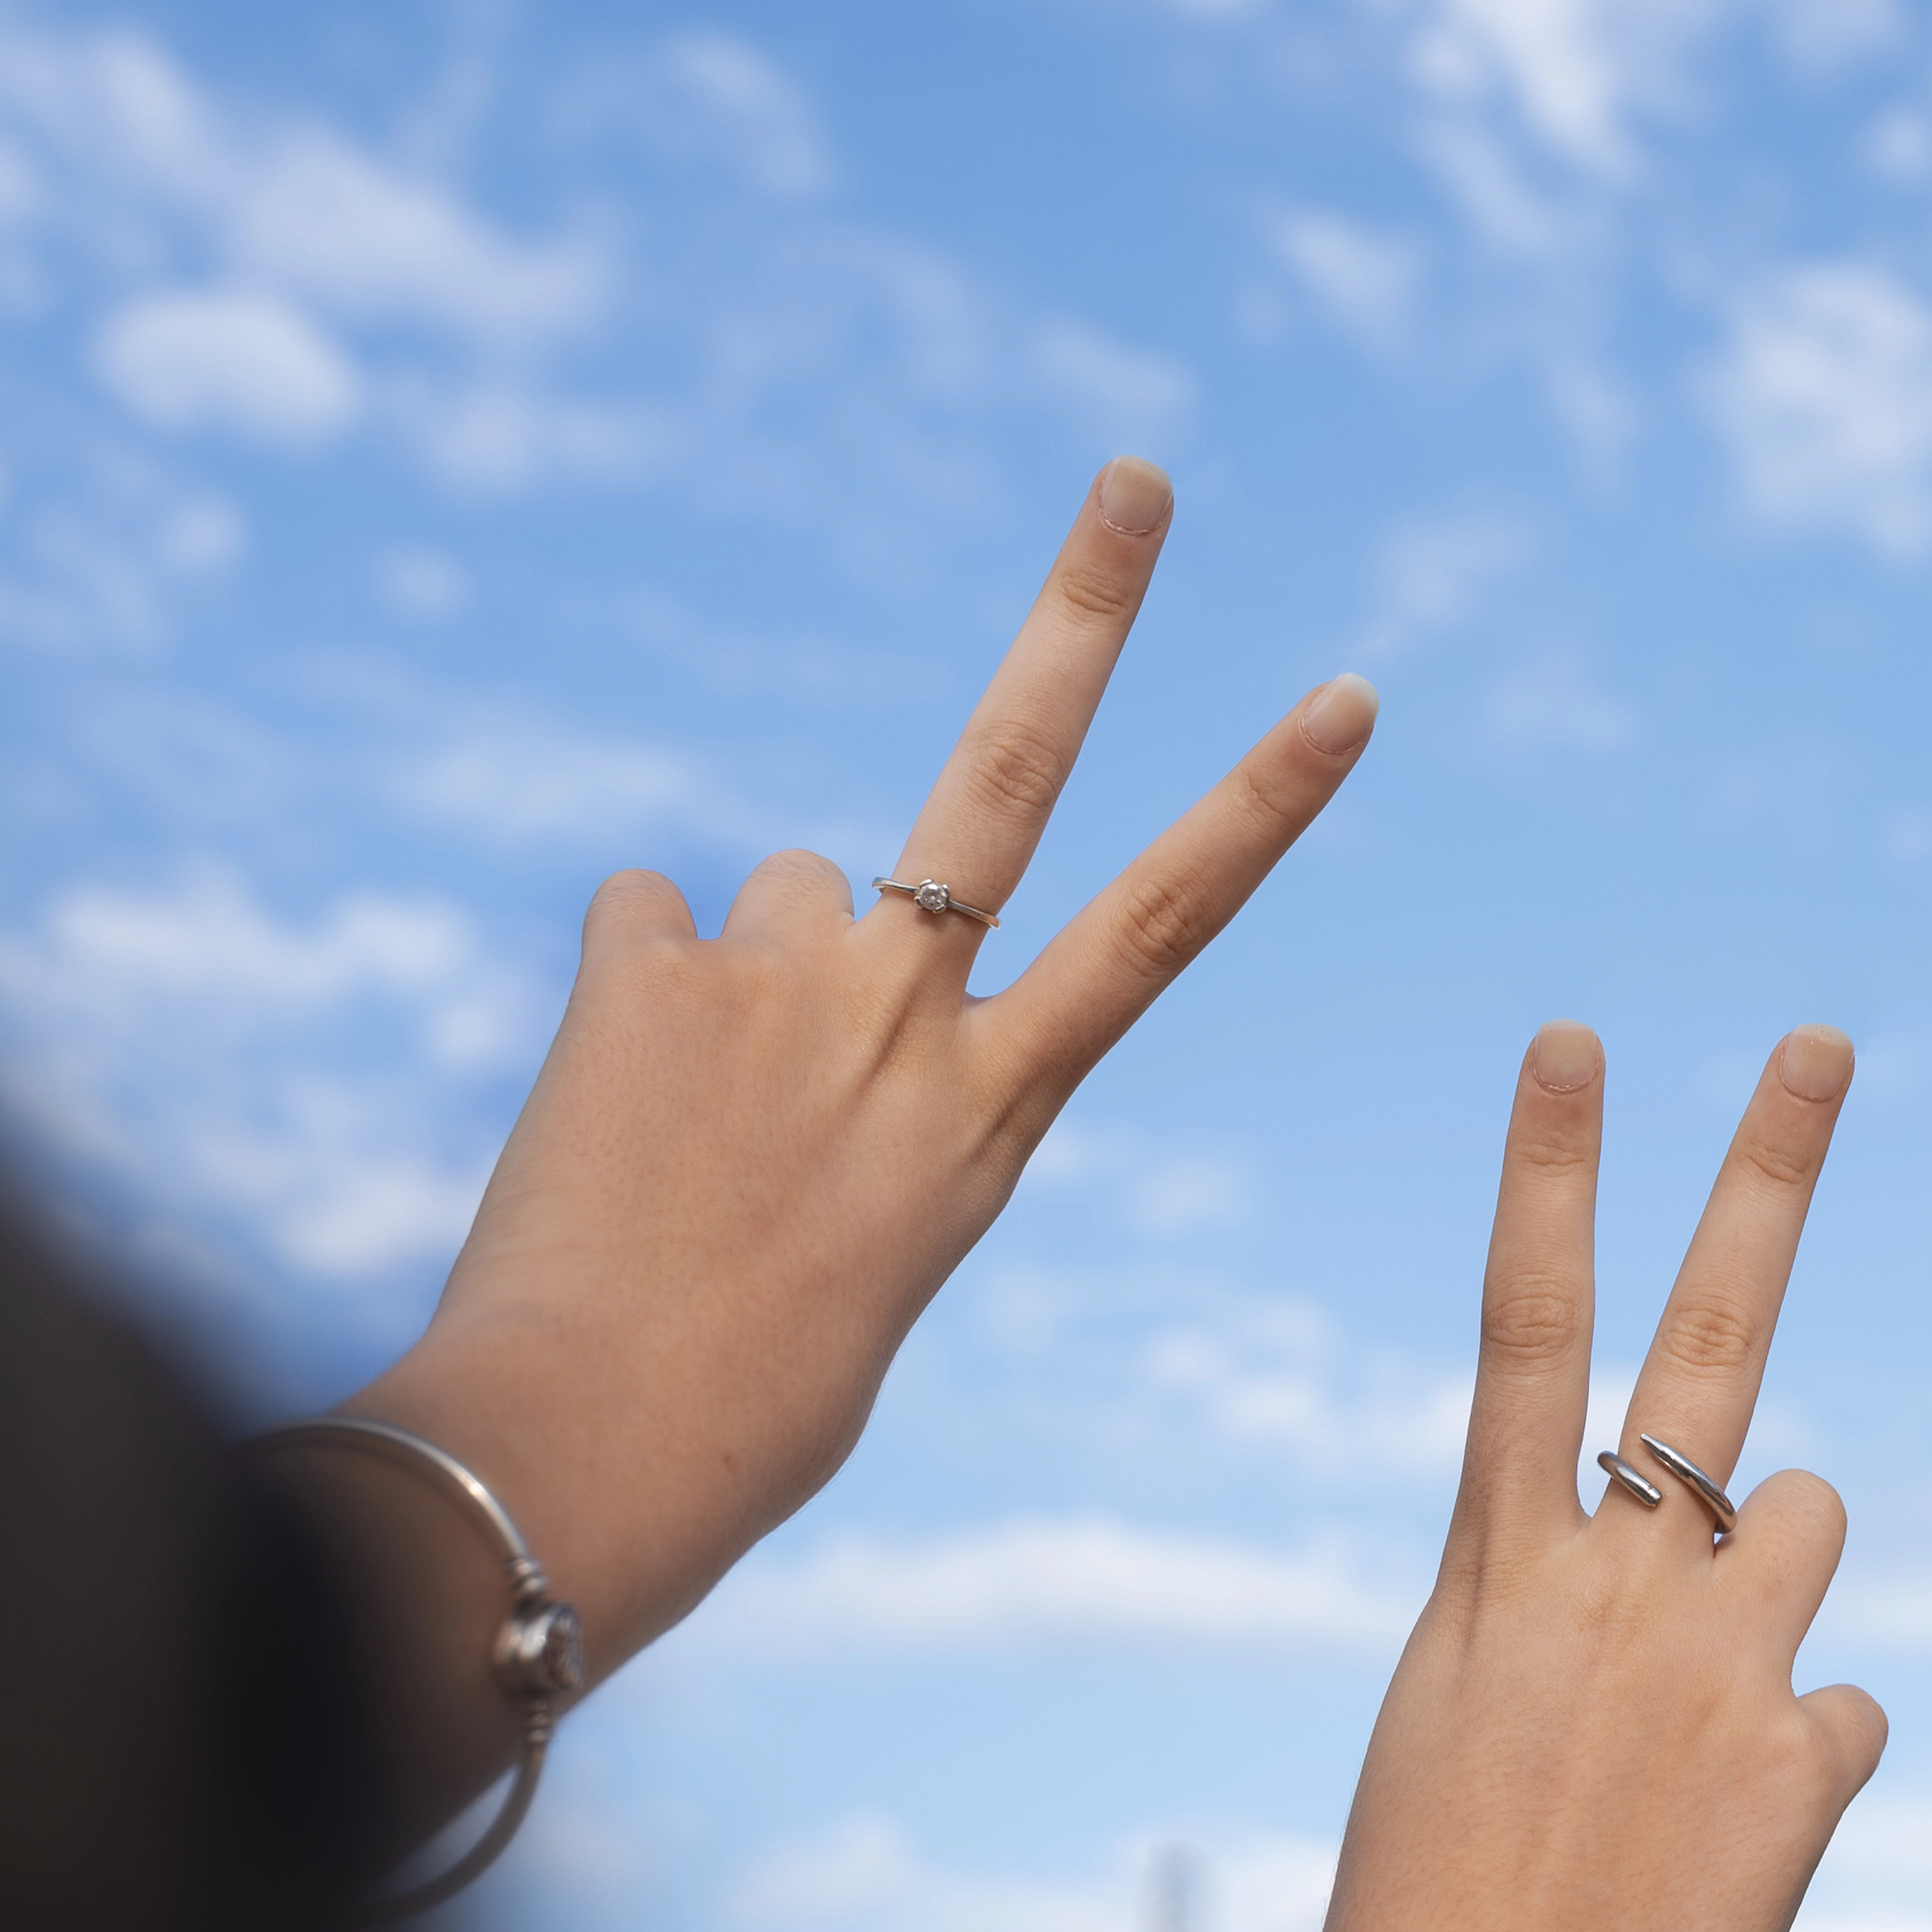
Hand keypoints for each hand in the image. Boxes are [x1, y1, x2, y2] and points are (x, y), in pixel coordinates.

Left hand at [324, 460, 1372, 1737]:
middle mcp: (908, 1017)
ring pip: (777, 895)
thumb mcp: (867, 1252)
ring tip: (690, 1122)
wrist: (584, 1455)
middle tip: (1136, 476)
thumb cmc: (741, 1407)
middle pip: (1015, 768)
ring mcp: (780, 982)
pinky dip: (623, 995)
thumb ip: (868, 1101)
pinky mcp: (644, 969)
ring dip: (745, 972)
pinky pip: (640, 925)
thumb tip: (779, 982)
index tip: (1347, 692)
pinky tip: (599, 1110)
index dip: (1264, 799)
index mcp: (995, 1114)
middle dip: (1086, 608)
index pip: (1166, 924)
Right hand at [1298, 1022, 1884, 1931]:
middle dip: (1763, 1171)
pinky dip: (1809, 1764)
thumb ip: (1561, 1644)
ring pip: (1810, 1517)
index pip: (1524, 1324)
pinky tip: (1741, 1858)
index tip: (1577, 1040)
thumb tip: (1658, 1621)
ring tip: (1707, 1717)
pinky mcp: (1805, 1756)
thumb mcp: (1458, 1751)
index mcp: (1490, 1577)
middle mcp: (1606, 1583)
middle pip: (1705, 1331)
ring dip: (1783, 1575)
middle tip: (1821, 1041)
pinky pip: (1845, 1711)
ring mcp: (1716, 1659)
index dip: (1551, 1174)